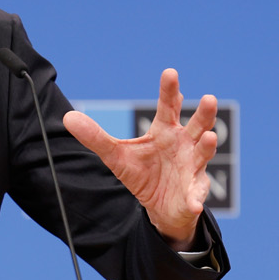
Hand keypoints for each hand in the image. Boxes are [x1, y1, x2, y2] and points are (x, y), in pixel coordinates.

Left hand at [62, 68, 217, 248]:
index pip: (169, 106)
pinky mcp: (194, 193)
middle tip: (209, 98)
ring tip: (210, 138)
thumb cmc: (143, 172)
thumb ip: (95, 137)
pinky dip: (196, 199)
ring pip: (203, 153)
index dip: (170, 91)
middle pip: (197, 124)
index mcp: (165, 130)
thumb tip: (67, 118)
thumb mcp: (115, 155)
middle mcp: (184, 144)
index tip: (170, 73)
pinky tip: (194, 203)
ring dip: (208, 146)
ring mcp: (193, 167)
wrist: (160, 206)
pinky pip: (196, 196)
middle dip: (204, 113)